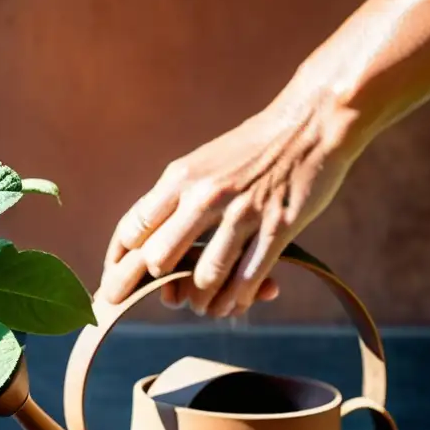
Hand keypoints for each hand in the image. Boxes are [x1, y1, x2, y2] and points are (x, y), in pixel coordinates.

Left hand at [99, 95, 359, 316]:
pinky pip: (248, 277)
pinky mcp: (278, 226)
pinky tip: (235, 305)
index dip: (119, 265)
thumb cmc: (250, 151)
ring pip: (205, 276)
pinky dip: (238, 299)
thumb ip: (173, 205)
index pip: (131, 230)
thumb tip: (150, 255)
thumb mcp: (200, 166)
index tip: (118, 285)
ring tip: (205, 307)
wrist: (311, 122)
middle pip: (158, 259)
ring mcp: (242, 211)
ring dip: (202, 301)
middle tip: (170, 299)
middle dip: (158, 287)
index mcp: (179, 179)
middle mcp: (204, 195)